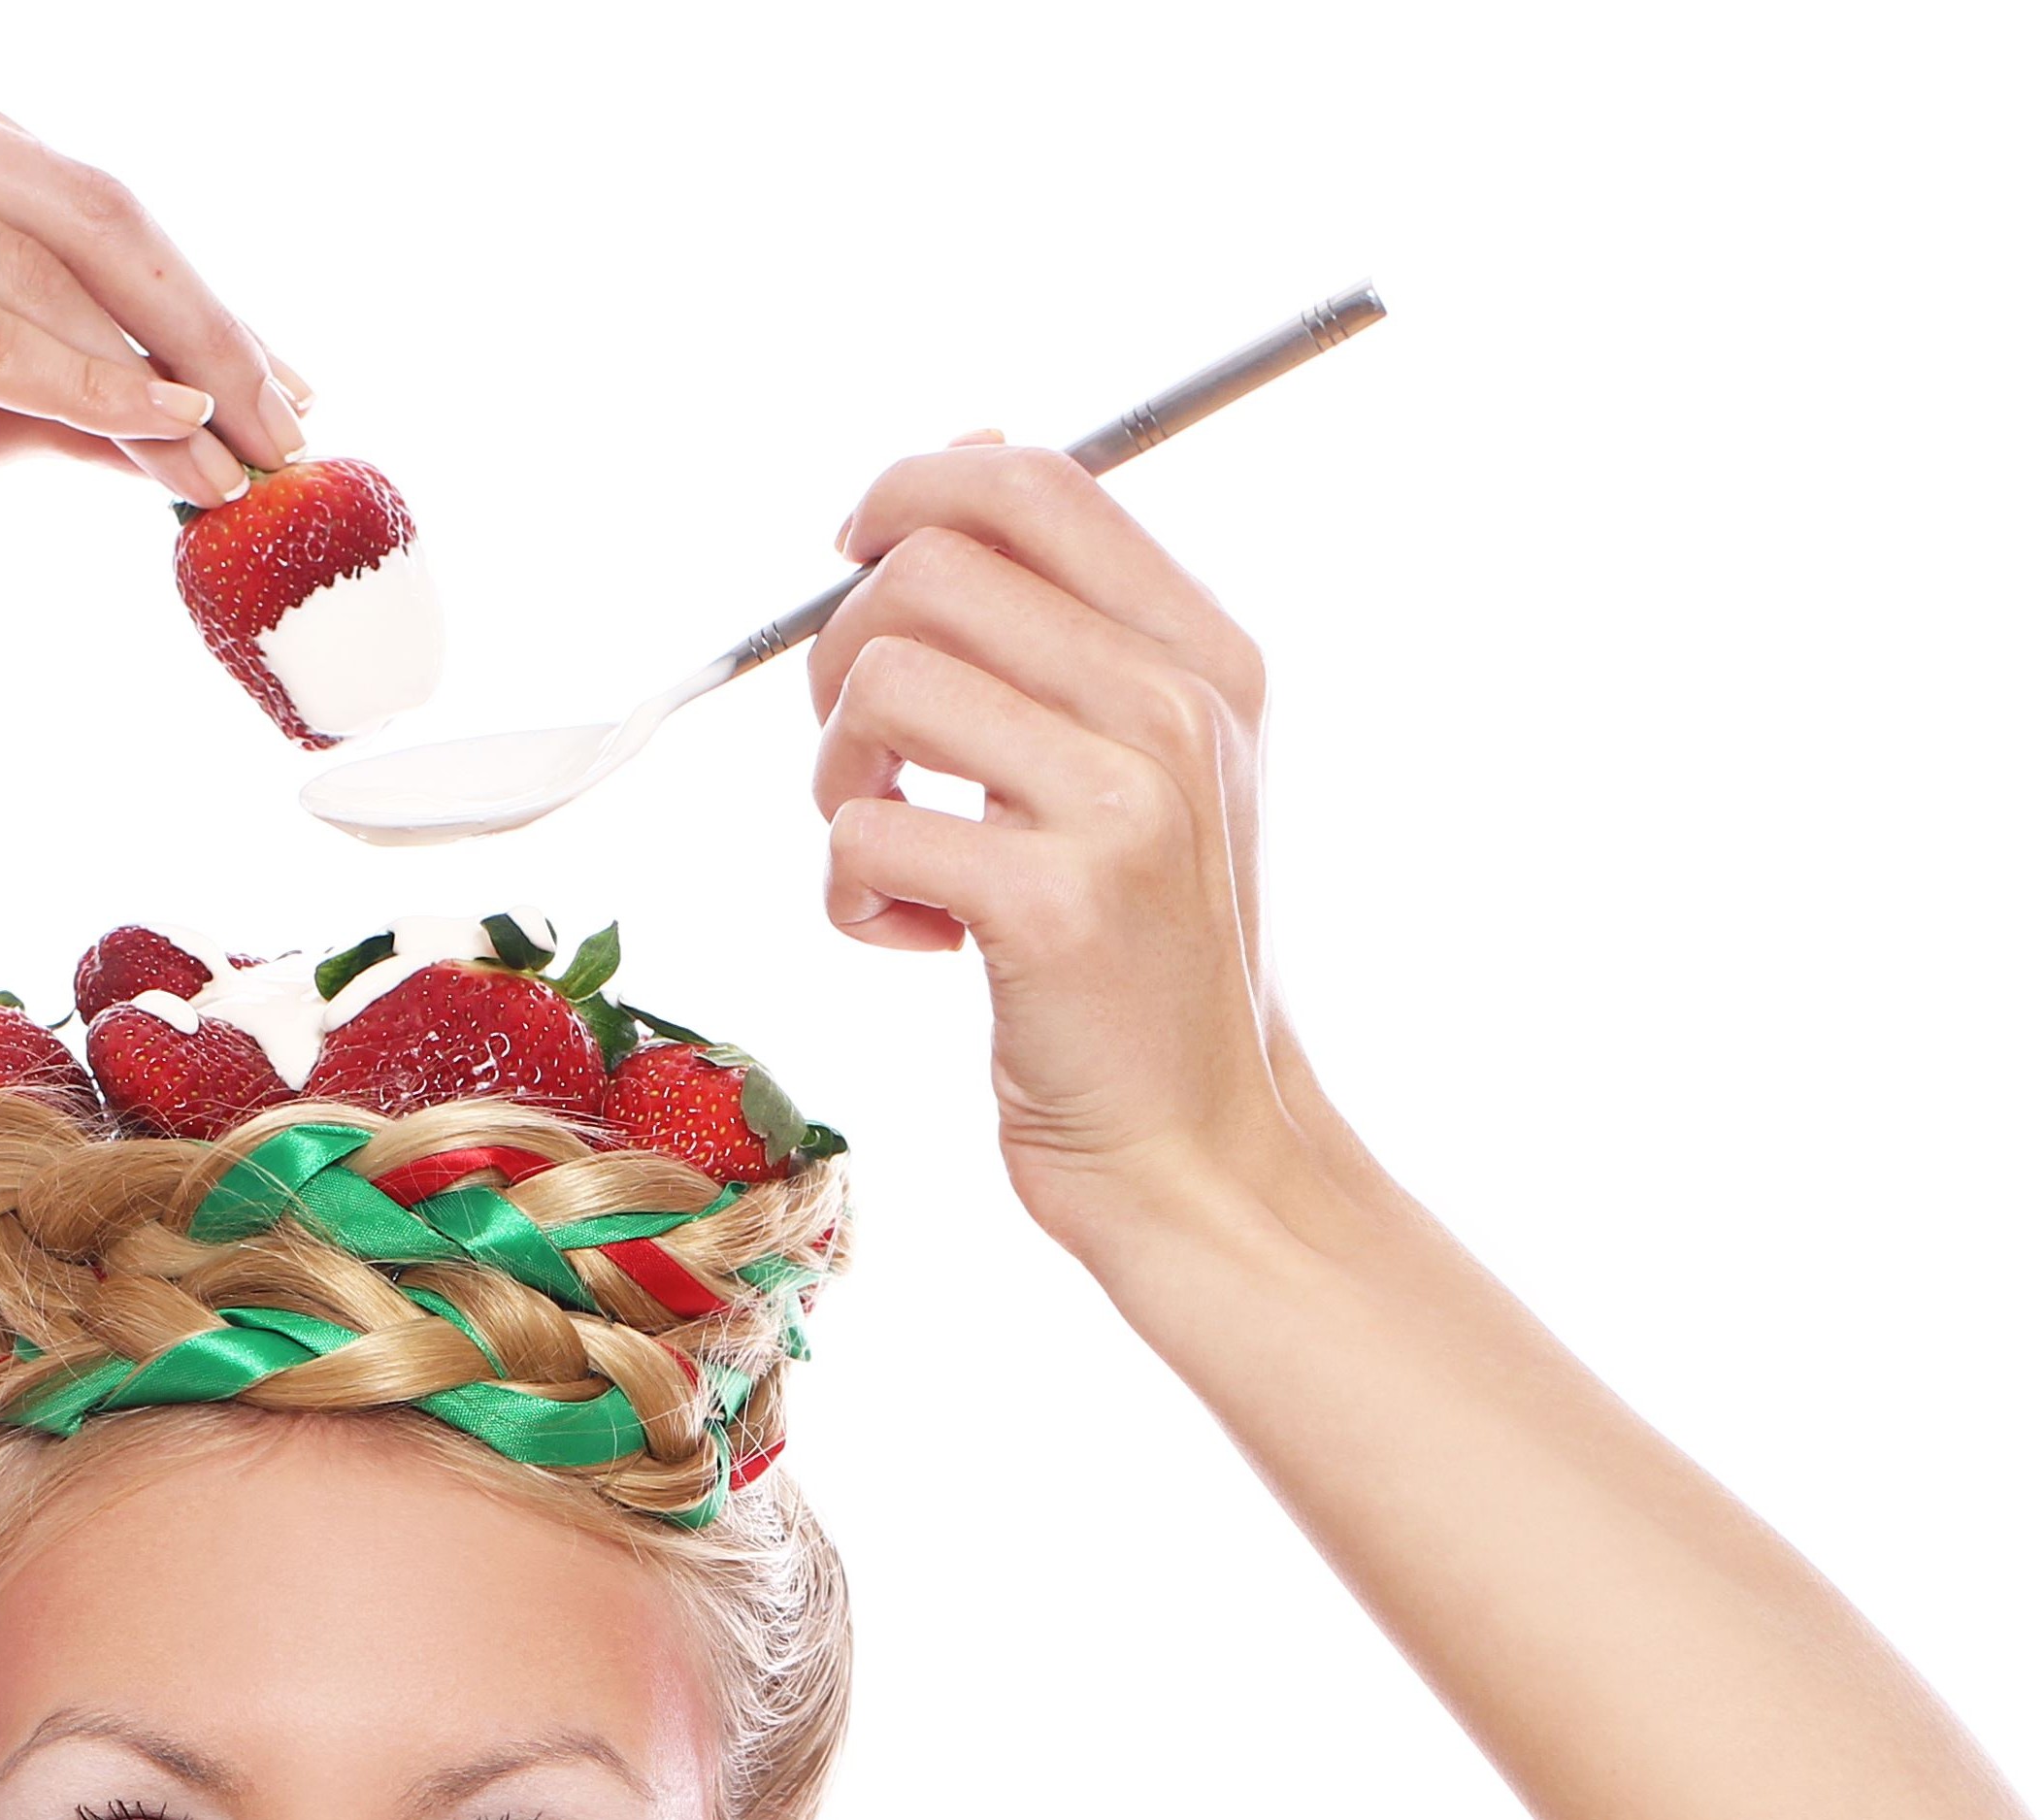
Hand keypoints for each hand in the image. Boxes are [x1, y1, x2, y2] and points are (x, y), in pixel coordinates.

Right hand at [0, 38, 310, 583]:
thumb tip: (216, 409)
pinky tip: (162, 440)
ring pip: (44, 275)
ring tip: (236, 463)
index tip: (287, 379)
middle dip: (206, 329)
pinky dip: (81, 391)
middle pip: (84, 213)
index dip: (201, 290)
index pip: (81, 190)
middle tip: (291, 426)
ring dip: (160, 381)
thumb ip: (74, 377)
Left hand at [808, 435, 1325, 1252]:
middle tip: (869, 760)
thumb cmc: (1139, 956)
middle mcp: (1180, 709)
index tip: (852, 559)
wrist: (1199, 1143)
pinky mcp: (1055, 907)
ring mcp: (1125, 805)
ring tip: (892, 855)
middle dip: (842, 654)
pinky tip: (918, 942)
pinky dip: (848, 898)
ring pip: (882, 685)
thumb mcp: (1148, 764)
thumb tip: (964, 452)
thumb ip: (1070, 622)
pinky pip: (865, 836)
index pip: (1034, 482)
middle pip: (928, 570)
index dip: (906, 491)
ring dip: (836, 778)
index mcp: (1207, 655)